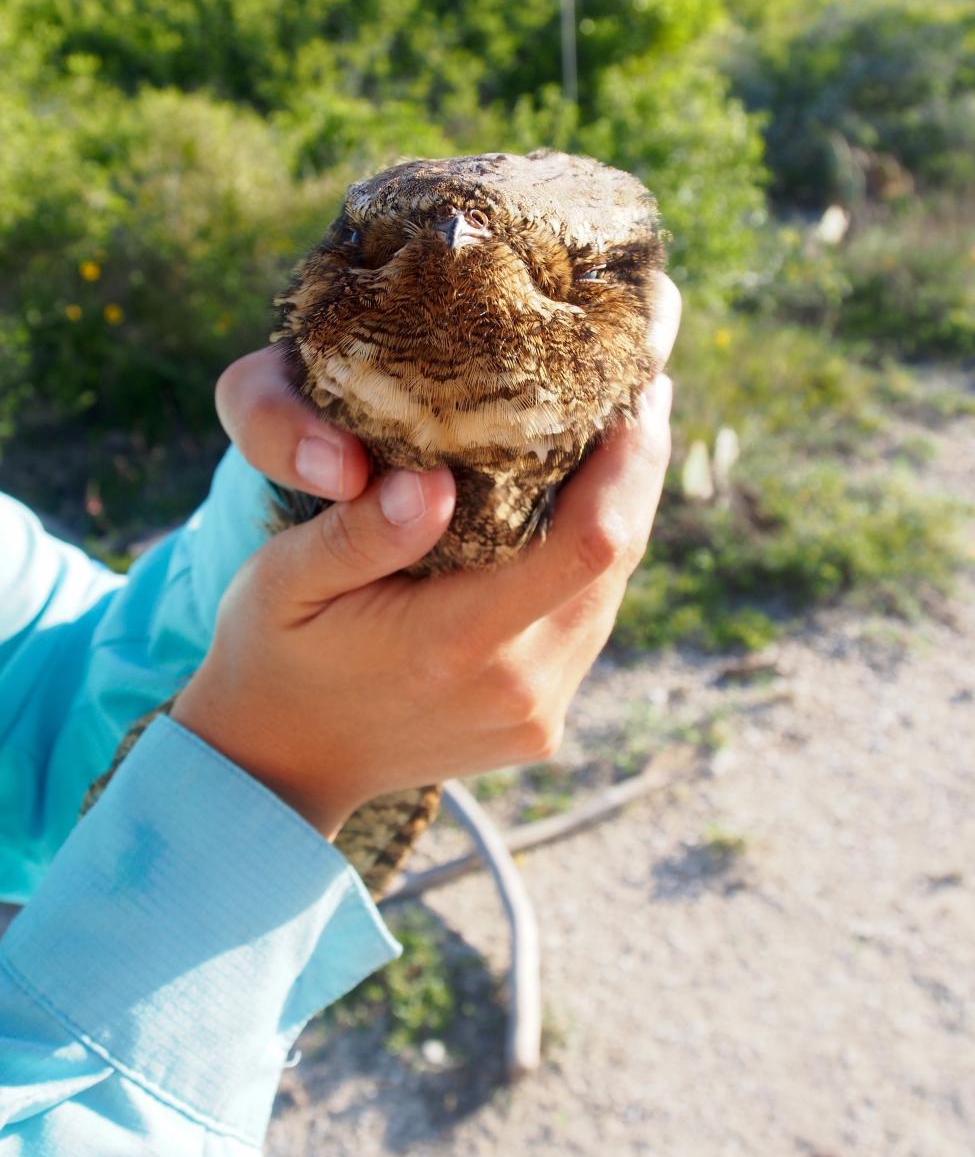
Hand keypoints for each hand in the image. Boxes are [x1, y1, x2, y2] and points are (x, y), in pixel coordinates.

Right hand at [176, 277, 679, 838]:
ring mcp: (535, 714)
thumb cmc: (275, 654)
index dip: (629, 463)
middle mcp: (518, 686)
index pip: (589, 542)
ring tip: (614, 436)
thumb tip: (435, 481)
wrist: (282, 765)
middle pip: (619, 559)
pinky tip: (576, 510)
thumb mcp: (283, 581)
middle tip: (636, 390)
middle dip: (636, 471)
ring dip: (621, 512)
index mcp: (458, 642)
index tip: (635, 392)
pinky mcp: (538, 723)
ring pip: (613, 591)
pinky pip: (588, 623)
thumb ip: (357, 534)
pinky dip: (593, 562)